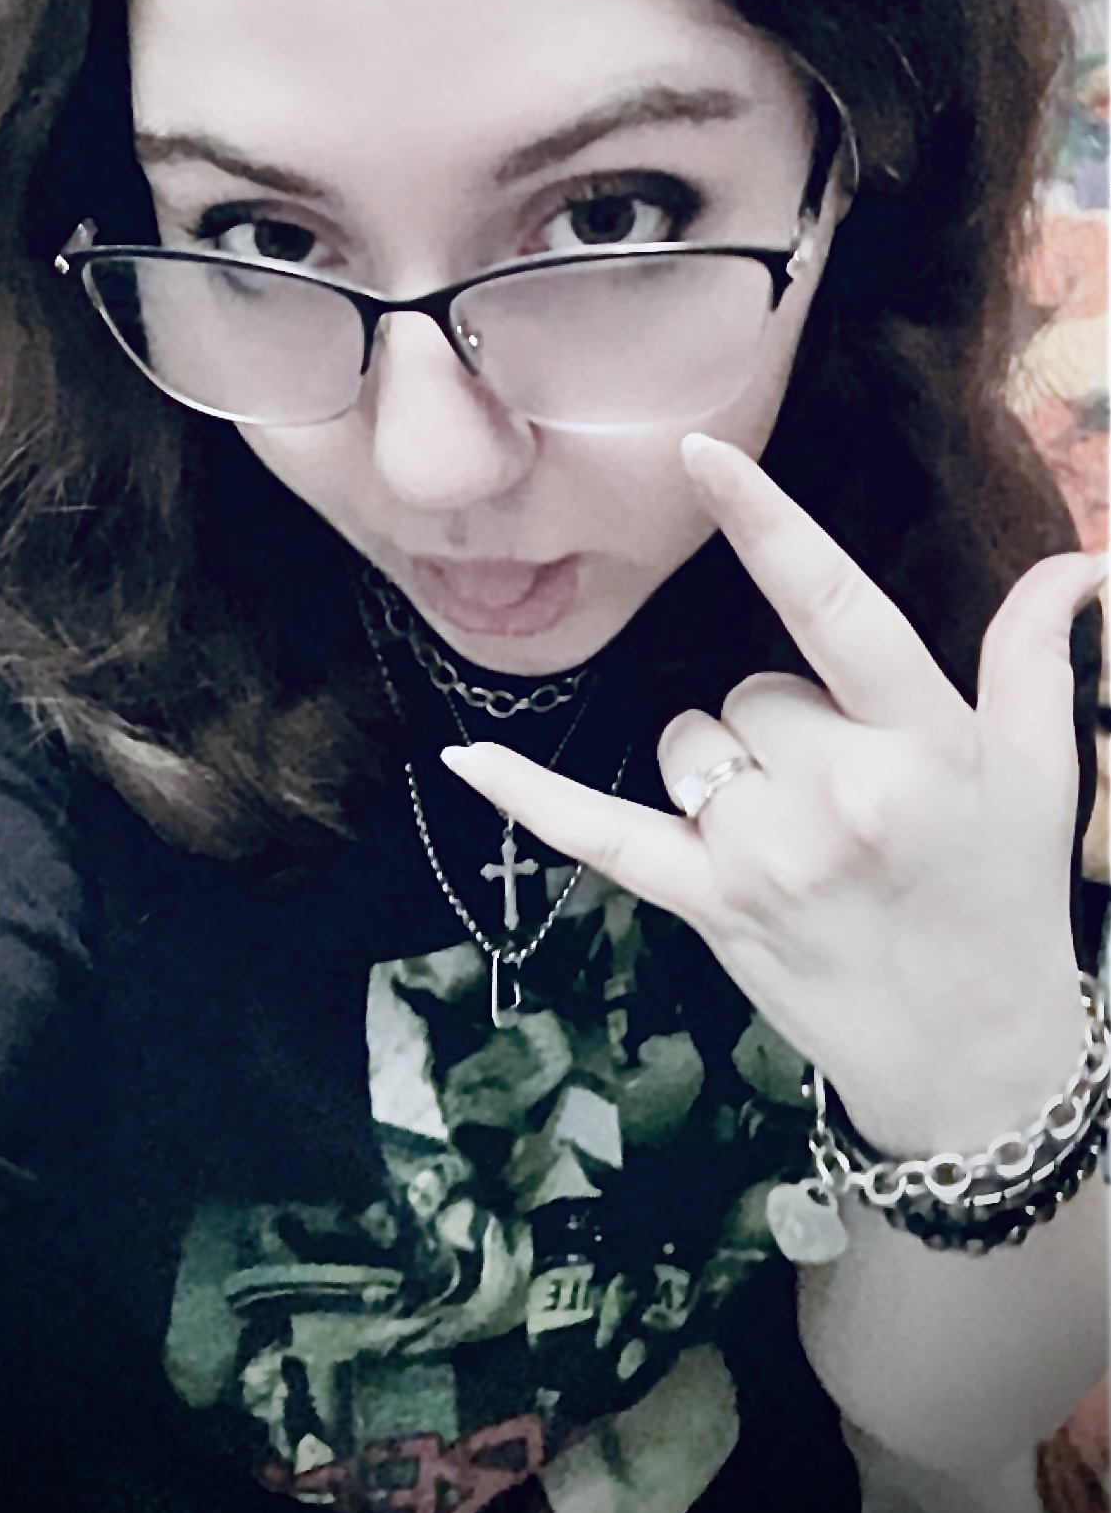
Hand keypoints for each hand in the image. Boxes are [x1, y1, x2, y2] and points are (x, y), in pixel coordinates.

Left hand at [443, 434, 1103, 1158]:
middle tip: (849, 796)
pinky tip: (463, 757)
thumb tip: (1076, 560)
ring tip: (797, 832)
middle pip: (751, 687)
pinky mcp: (706, 906)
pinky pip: (600, 836)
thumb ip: (1034, 656)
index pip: (833, 604)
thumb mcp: (1042, 773)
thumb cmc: (1006, 897)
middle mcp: (836, 793)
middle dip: (788, 722)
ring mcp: (762, 857)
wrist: (975, 1060)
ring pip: (688, 740)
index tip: (699, 452)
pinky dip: (531, 798)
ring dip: (727, 768)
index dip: (765, 520)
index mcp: (923, 743)